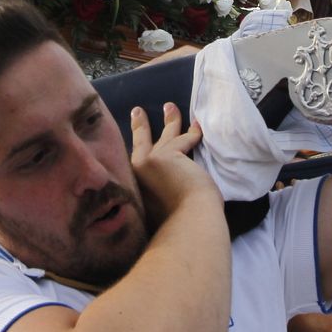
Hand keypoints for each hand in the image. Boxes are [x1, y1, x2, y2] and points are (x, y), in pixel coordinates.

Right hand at [130, 103, 214, 222]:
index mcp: (133, 185)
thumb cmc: (173, 224)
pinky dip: (193, 132)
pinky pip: (186, 138)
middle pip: (140, 141)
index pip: (135, 162)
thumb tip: (157, 205)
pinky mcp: (171, 154)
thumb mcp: (154, 212)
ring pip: (165, 134)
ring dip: (170, 119)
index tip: (133, 140)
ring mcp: (152, 160)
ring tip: (170, 107)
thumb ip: (152, 200)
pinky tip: (197, 124)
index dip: (136, 147)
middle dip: (140, 125)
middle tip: (137, 110)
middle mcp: (138, 170)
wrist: (186, 223)